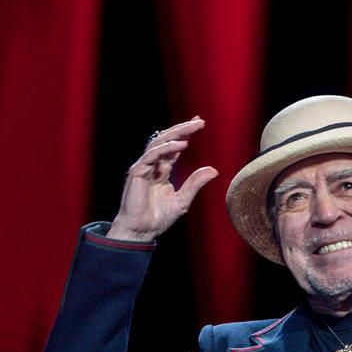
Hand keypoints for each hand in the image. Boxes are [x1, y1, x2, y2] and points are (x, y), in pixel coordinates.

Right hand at [106, 116, 218, 241]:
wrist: (142, 230)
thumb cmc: (158, 218)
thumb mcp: (182, 200)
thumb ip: (195, 183)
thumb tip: (214, 170)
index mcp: (162, 170)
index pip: (174, 147)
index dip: (185, 134)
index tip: (199, 123)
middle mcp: (152, 165)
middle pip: (167, 140)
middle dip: (182, 129)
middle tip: (199, 121)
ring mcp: (143, 167)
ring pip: (159, 143)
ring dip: (176, 134)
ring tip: (192, 127)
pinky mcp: (137, 172)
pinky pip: (152, 155)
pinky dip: (167, 149)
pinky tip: (181, 145)